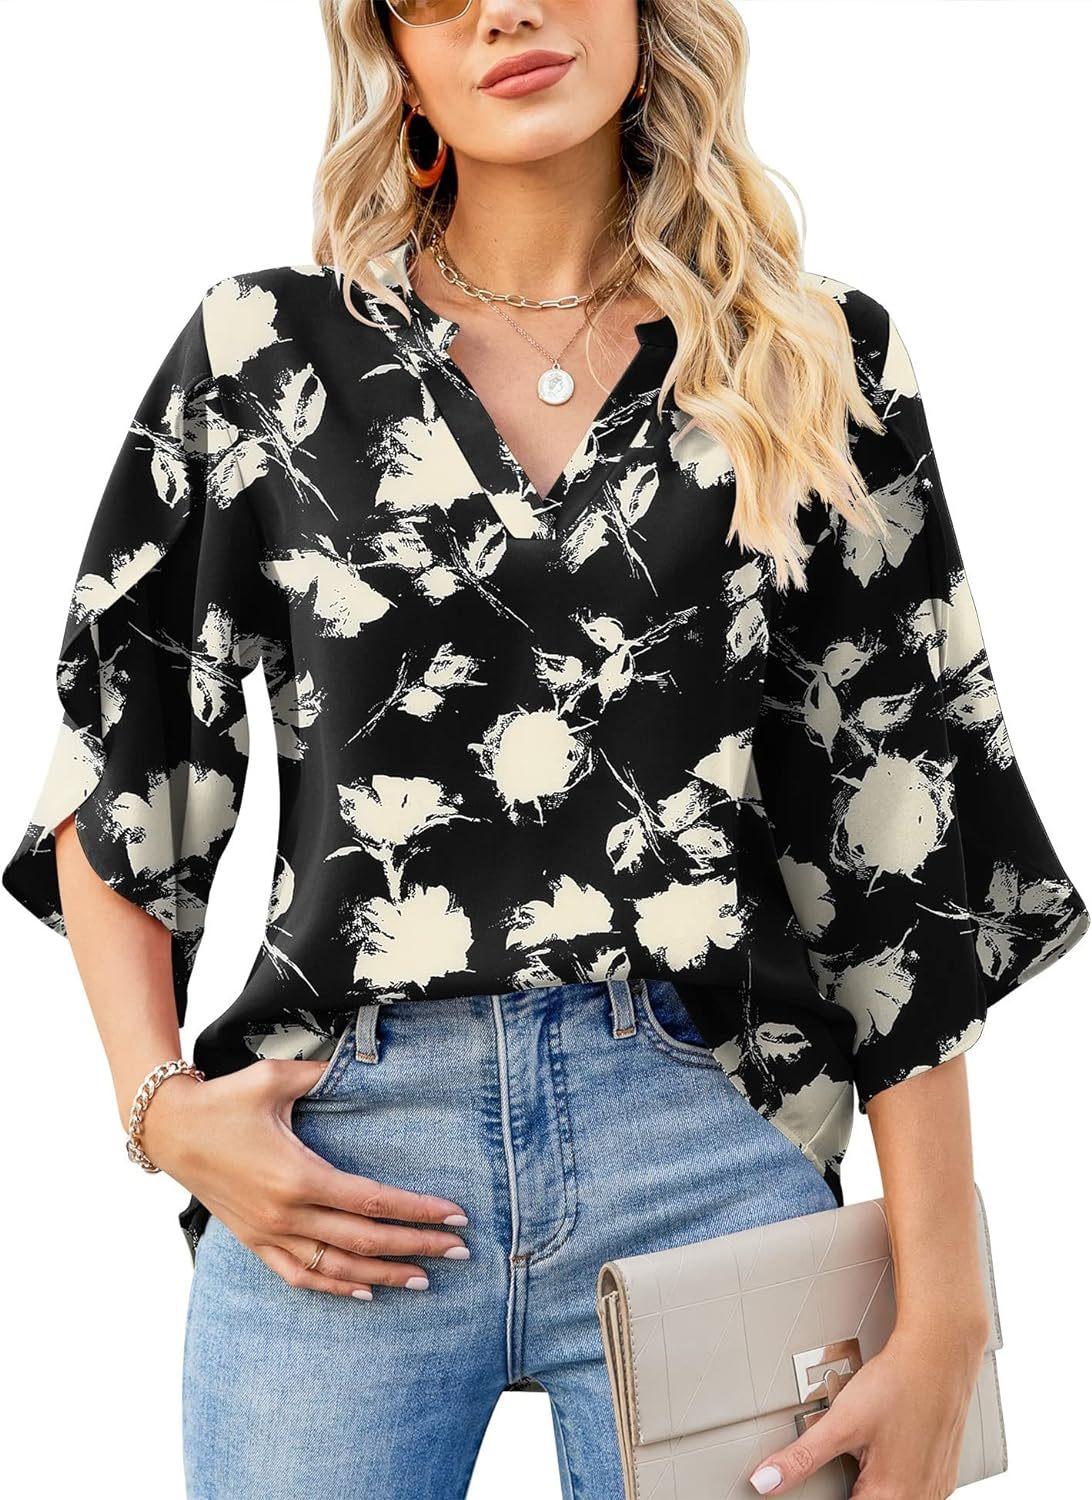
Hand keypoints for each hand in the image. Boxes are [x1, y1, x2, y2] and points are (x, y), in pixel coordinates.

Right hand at [139, 1058, 470, 1297]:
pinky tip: (362, 1292)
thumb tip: (364, 1060)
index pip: (373, 1202)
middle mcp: (287, 1213)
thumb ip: (323, 1074)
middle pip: (365, 1240)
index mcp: (299, 1175)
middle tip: (459, 1252)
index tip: (455, 1215)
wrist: (170, 1129)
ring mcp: (269, 1233)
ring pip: (336, 1267)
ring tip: (423, 1280)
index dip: (418, 1211)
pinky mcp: (253, 1240)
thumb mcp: (276, 1078)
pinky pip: (298, 1275)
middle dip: (417, 1246)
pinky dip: (332, 1287)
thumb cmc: (224, 1099)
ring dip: (383, 1276)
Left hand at [748, 1318, 990, 1497]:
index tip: (821, 1485)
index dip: (827, 1496)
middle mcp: (919, 1499)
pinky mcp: (942, 1473)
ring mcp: (935, 1488)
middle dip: (850, 1486)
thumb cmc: (896, 1384)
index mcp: (890, 1496)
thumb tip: (765, 1482)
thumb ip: (802, 1458)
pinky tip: (885, 1452)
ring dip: (870, 1485)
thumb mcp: (841, 1422)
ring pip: (892, 1499)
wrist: (940, 1355)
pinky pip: (914, 1490)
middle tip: (845, 1462)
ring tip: (862, 1454)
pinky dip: (893, 1479)